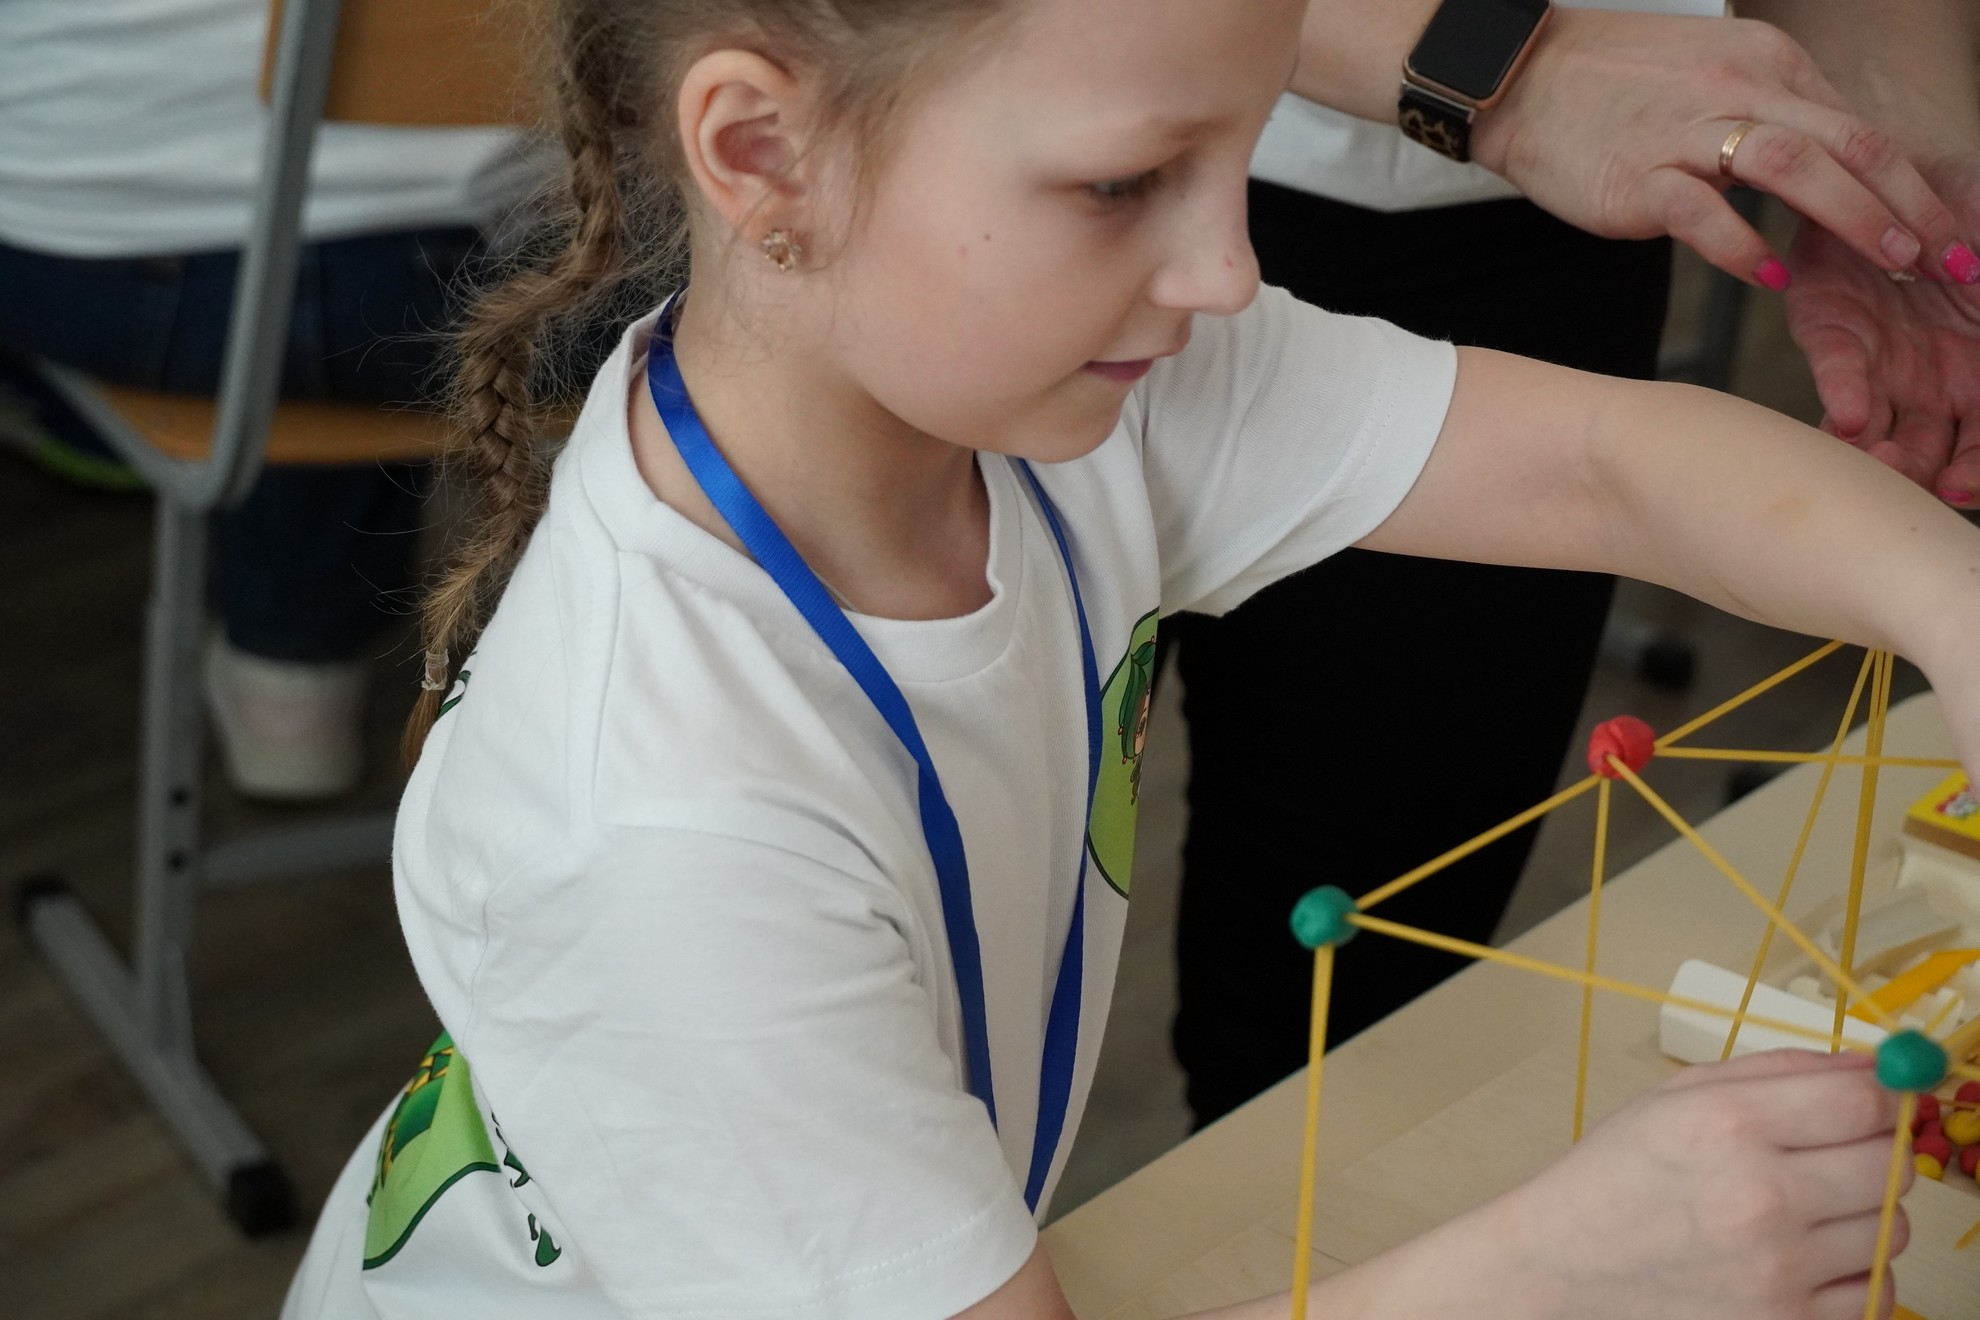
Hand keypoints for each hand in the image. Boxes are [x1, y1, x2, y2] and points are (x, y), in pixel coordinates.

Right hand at [1472, 11, 1976, 290]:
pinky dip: (1741, 245)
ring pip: (1792, 166)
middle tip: (1945, 255)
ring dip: (1852, 216)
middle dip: (1907, 203)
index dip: (1910, 182)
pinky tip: (1768, 276)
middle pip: (1845, 143)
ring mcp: (1686, 132)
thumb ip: (1770, 115)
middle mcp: (1737, 88)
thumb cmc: (1612, 88)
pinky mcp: (1638, 175)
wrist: (1522, 80)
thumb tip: (1827, 168)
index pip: (1857, 126)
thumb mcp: (1711, 77)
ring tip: (1890, 262)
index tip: (1946, 232)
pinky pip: (1701, 210)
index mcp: (1765, 64)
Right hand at [1488, 1050, 1909, 1319]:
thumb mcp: (1676, 1098)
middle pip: (1893, 1167)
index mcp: (1727, 1124)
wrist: (1562, 1270)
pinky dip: (1852, 1276)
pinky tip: (1801, 1261)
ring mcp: (1777, 1271)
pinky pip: (1875, 1295)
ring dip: (1862, 1217)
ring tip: (1799, 1214)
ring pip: (1891, 1231)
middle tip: (1834, 1157)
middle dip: (1875, 1154)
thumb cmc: (1618, 1178)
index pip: (1864, 1103)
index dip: (1886, 1096)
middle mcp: (1759, 1197)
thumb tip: (1875, 1069)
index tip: (1882, 1099)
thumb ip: (1779, 1071)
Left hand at [1785, 153, 1979, 503]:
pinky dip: (1845, 396)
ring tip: (1880, 459)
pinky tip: (1851, 419)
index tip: (1960, 486)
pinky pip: (1841, 373)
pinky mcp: (1836, 337)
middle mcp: (1938, 388)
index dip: (1977, 474)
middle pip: (1930, 458)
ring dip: (1878, 455)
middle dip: (1922, 477)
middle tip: (1922, 485)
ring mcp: (1886, 368)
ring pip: (1877, 435)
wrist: (1919, 176)